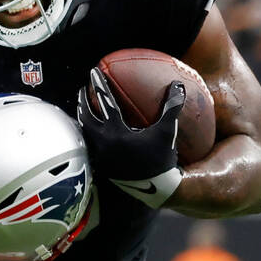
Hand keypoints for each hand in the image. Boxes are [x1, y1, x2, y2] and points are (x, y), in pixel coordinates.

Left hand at [76, 69, 184, 206]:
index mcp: (116, 133)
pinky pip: (89, 143)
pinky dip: (87, 132)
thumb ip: (171, 107)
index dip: (99, 85)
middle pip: (86, 116)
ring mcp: (99, 155)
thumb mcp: (167, 131)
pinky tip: (90, 128)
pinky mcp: (100, 165)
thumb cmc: (161, 159)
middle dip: (83, 100)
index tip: (94, 71)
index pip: (104, 103)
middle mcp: (103, 144)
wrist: (154, 190)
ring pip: (84, 131)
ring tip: (83, 106)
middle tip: (82, 87)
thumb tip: (178, 85)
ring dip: (83, 116)